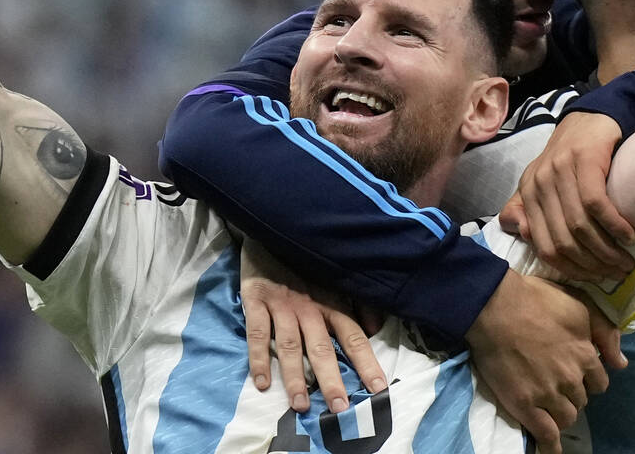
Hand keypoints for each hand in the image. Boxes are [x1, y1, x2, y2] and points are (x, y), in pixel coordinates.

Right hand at [239, 241, 386, 412]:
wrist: (272, 226)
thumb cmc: (305, 259)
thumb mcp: (335, 276)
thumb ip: (357, 302)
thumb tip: (377, 328)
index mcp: (331, 302)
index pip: (354, 337)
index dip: (367, 362)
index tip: (379, 389)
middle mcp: (309, 307)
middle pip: (323, 348)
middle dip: (332, 379)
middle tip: (340, 409)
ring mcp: (282, 305)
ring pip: (290, 346)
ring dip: (295, 377)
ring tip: (301, 405)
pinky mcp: (256, 300)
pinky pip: (258, 333)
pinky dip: (258, 358)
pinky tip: (261, 383)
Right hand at [466, 270, 609, 453]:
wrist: (494, 306)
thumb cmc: (535, 300)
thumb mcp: (579, 305)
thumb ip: (605, 332)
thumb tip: (622, 364)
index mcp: (585, 356)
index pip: (599, 383)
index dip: (587, 379)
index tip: (574, 374)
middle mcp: (571, 379)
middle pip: (582, 401)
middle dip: (572, 394)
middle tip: (553, 383)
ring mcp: (547, 394)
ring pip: (567, 417)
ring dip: (561, 413)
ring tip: (546, 404)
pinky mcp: (524, 404)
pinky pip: (545, 434)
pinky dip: (551, 445)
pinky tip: (551, 448)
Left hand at [500, 112, 634, 281]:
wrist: (590, 119)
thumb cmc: (570, 158)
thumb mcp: (544, 183)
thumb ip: (528, 210)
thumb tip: (523, 236)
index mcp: (528, 194)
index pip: (543, 245)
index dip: (570, 269)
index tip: (595, 279)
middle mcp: (538, 184)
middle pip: (563, 240)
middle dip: (592, 264)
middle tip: (616, 273)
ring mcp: (559, 171)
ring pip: (579, 225)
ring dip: (606, 250)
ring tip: (626, 261)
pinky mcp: (583, 160)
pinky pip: (596, 204)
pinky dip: (613, 226)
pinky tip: (629, 236)